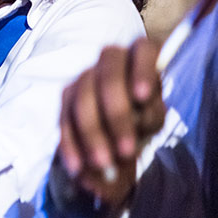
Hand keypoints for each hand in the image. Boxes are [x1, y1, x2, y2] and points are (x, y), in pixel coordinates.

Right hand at [57, 38, 165, 207]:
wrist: (117, 135)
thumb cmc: (142, 118)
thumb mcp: (152, 121)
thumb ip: (144, 125)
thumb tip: (126, 145)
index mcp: (141, 58)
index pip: (144, 50)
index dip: (142, 69)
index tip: (142, 97)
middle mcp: (112, 61)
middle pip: (110, 74)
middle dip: (116, 113)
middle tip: (126, 150)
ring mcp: (87, 76)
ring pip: (84, 96)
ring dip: (93, 133)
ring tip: (104, 165)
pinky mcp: (68, 95)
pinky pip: (65, 117)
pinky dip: (71, 143)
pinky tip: (78, 167)